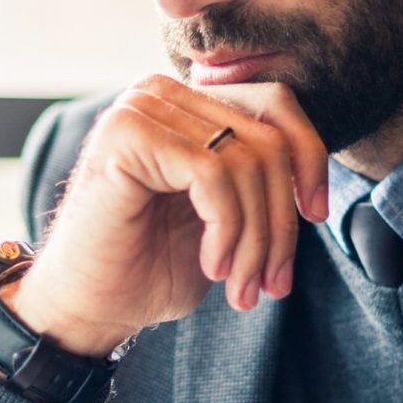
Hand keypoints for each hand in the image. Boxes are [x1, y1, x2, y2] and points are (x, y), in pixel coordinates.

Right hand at [4, 76, 329, 356]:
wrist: (85, 308)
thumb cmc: (148, 270)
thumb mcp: (223, 220)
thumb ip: (259, 182)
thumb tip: (318, 181)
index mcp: (186, 105)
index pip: (276, 106)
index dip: (309, 160)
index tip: (315, 217)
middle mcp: (161, 93)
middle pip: (267, 138)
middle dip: (281, 220)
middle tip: (272, 283)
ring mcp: (140, 107)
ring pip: (246, 160)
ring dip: (255, 238)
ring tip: (242, 289)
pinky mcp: (127, 134)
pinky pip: (213, 174)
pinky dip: (227, 230)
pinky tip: (212, 266)